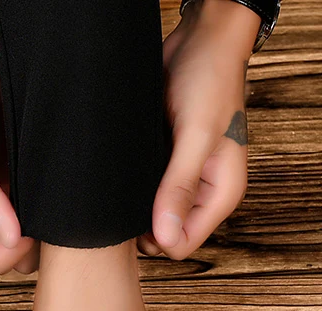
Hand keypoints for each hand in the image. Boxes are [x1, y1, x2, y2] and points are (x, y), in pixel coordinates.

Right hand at [0, 27, 37, 274]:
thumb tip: (11, 237)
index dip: (14, 251)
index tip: (32, 226)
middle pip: (14, 256)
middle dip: (34, 243)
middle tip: (49, 214)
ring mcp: (4, 199)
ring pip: (34, 235)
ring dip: (47, 224)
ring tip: (54, 197)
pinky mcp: (23, 180)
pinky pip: (44, 206)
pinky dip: (53, 203)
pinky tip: (57, 185)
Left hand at [139, 0, 261, 259]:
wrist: (198, 41)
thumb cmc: (208, 80)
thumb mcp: (195, 136)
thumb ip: (180, 187)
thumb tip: (166, 238)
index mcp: (219, 195)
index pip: (181, 246)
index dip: (154, 239)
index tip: (130, 219)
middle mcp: (201, 194)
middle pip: (162, 237)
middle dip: (139, 227)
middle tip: (117, 202)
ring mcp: (179, 182)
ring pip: (147, 218)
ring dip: (130, 209)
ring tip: (115, 187)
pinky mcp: (160, 168)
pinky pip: (139, 194)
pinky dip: (127, 191)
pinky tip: (115, 178)